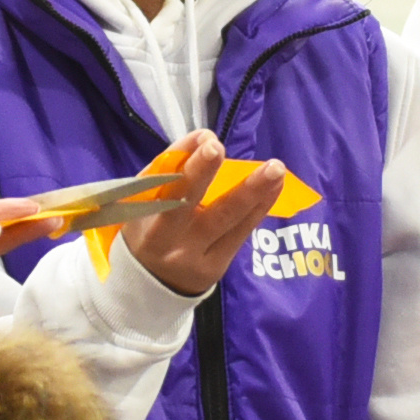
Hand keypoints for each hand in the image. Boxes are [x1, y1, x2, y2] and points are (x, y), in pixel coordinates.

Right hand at [120, 131, 287, 298]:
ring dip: (252, 191)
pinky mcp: (217, 265)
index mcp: (144, 222)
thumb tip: (204, 136)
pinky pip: (241, 232)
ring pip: (225, 220)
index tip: (204, 139)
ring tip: (275, 169)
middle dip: (202, 173)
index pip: (162, 190)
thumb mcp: (146, 199)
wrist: (150, 283)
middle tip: (218, 147)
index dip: (182, 167)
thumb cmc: (149, 227)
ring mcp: (195, 256)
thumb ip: (171, 167)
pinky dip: (259, 206)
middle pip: (186, 205)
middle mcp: (167, 242)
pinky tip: (275, 186)